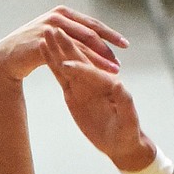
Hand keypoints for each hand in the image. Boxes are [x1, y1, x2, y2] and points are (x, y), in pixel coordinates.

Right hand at [0, 6, 126, 81]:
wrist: (7, 57)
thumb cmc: (33, 50)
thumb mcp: (56, 40)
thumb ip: (73, 37)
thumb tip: (95, 43)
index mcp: (65, 14)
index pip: (92, 24)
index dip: (110, 35)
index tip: (126, 45)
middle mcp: (59, 17)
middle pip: (90, 32)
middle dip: (108, 48)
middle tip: (120, 61)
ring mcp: (51, 28)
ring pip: (81, 44)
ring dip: (98, 58)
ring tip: (112, 70)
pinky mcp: (43, 43)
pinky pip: (67, 55)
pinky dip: (81, 64)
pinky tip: (92, 75)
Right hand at [40, 26, 154, 171]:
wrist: (120, 143)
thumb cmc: (128, 132)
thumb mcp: (129, 120)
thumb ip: (125, 102)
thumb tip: (120, 84)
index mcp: (109, 83)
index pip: (93, 73)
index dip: (80, 68)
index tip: (66, 65)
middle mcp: (95, 80)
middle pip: (79, 60)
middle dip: (67, 47)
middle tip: (54, 31)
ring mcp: (83, 85)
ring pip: (67, 64)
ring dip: (57, 49)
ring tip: (46, 33)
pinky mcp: (73, 92)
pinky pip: (61, 76)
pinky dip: (53, 63)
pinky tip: (45, 50)